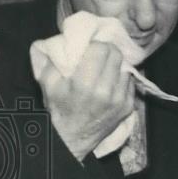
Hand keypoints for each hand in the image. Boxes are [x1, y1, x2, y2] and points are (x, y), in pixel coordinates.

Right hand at [37, 41, 134, 161]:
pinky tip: (109, 83)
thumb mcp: (48, 82)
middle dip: (106, 51)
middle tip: (97, 56)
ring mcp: (120, 99)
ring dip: (114, 65)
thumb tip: (67, 40)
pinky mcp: (128, 105)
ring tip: (103, 71)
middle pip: (116, 54)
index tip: (88, 50)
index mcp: (85, 83)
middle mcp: (106, 90)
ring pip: (124, 67)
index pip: (101, 49)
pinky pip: (129, 81)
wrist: (72, 139)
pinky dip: (120, 78)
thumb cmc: (58, 109)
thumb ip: (55, 58)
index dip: (94, 45)